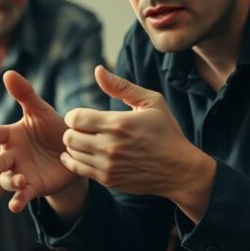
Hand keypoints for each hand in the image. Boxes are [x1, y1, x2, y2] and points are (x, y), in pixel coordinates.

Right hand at [0, 70, 77, 212]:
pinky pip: (22, 196)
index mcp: (11, 135)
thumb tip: (8, 73)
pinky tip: (15, 206)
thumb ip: (25, 95)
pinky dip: (18, 201)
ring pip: (7, 181)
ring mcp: (20, 173)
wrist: (75, 153)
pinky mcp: (32, 188)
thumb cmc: (53, 129)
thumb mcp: (41, 111)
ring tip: (20, 181)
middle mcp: (12, 155)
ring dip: (11, 183)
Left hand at [62, 66, 215, 221]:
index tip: (81, 116)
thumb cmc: (166, 132)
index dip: (74, 115)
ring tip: (84, 141)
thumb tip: (98, 70)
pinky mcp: (108, 179)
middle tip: (81, 129)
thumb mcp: (151, 102)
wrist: (179, 170)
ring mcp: (108, 165)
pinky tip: (79, 154)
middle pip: (70, 136)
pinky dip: (73, 160)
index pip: (76, 118)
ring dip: (73, 145)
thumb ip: (121, 86)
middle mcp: (110, 145)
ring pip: (72, 153)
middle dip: (72, 130)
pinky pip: (78, 169)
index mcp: (119, 123)